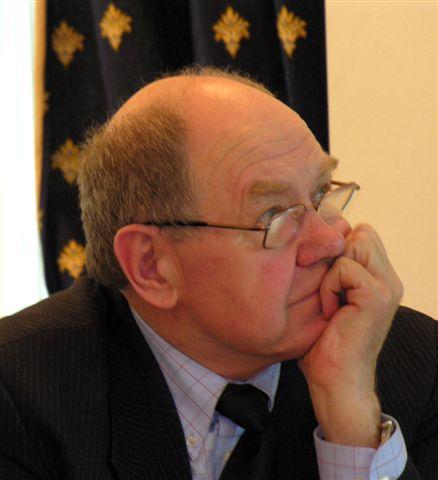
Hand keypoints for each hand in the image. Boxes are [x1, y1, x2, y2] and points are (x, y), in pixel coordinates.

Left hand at [299, 223, 402, 446]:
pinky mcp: (377, 295)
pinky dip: (329, 287)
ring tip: (329, 299)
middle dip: (335, 253)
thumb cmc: (326, 342)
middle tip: (326, 287)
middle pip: (360, 232)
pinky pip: (343, 267)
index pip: (362, 233)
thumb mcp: (330, 296)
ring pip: (354, 243)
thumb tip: (316, 240)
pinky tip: (330, 311)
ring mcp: (387, 286)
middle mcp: (389, 279)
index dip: (336, 246)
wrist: (336, 381)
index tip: (322, 274)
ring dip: (331, 270)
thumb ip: (334, 268)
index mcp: (381, 278)